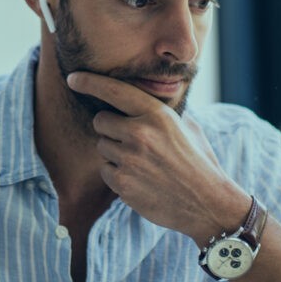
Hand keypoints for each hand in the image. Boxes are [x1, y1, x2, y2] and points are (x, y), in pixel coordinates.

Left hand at [67, 71, 248, 243]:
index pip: (114, 90)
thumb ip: (163, 112)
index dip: (90, 82)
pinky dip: (117, 174)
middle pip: (100, 121)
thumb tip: (145, 98)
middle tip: (131, 140)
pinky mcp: (122, 183)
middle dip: (110, 128)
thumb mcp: (188, 127)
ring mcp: (129, 160)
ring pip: (102, 147)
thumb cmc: (198, 162)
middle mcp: (140, 133)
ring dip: (115, 153)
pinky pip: (105, 170)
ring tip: (142, 163)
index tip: (73, 78)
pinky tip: (140, 179)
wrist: (207, 203)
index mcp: (157, 114)